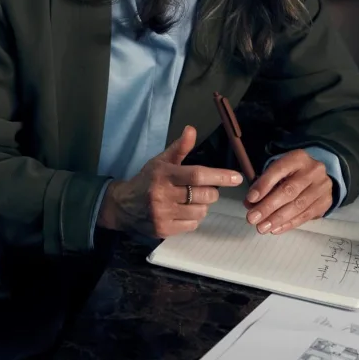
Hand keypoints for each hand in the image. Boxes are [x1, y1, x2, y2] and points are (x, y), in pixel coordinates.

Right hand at [98, 126, 242, 238]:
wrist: (122, 205)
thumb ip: (179, 148)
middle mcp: (162, 194)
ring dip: (202, 206)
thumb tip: (191, 129)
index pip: (197, 175)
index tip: (236, 178)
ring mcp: (162, 214)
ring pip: (200, 212)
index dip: (219, 176)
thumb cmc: (147, 180)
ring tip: (191, 201)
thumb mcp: (161, 161)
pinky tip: (184, 212)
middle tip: (206, 189)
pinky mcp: (163, 230)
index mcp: (164, 174)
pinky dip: (193, 219)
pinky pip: (192, 225)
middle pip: (204, 195)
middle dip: (211, 192)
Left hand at [245, 149, 333, 234]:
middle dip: (268, 206)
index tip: (250, 199)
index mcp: (298, 158)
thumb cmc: (292, 174)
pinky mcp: (326, 201)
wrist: (318, 177)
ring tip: (262, 228)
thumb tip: (250, 203)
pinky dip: (288, 224)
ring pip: (298, 206)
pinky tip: (275, 229)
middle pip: (289, 190)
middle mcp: (313, 170)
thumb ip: (263, 185)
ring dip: (277, 219)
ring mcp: (322, 186)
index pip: (278, 170)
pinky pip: (305, 216)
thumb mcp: (278, 172)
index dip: (263, 185)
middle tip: (252, 218)